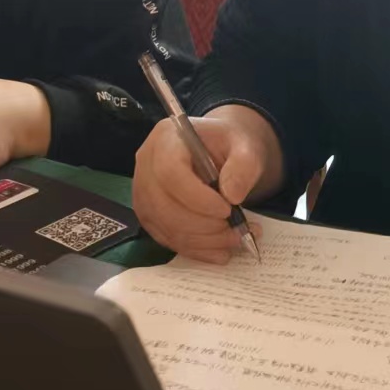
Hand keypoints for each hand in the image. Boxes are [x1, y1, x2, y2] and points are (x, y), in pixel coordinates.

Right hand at [133, 110, 272, 263]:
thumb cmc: (231, 145)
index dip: (197, 198)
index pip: (170, 173)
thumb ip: (244, 166)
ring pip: (165, 228)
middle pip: (164, 206)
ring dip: (203, 241)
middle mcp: (146, 165)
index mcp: (166, 140)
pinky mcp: (151, 216)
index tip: (227, 209)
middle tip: (237, 230)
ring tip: (235, 238)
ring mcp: (144, 193)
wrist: (223, 151)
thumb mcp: (246, 147)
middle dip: (204, 226)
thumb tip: (232, 195)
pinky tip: (221, 250)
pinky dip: (196, 250)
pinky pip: (168, 240)